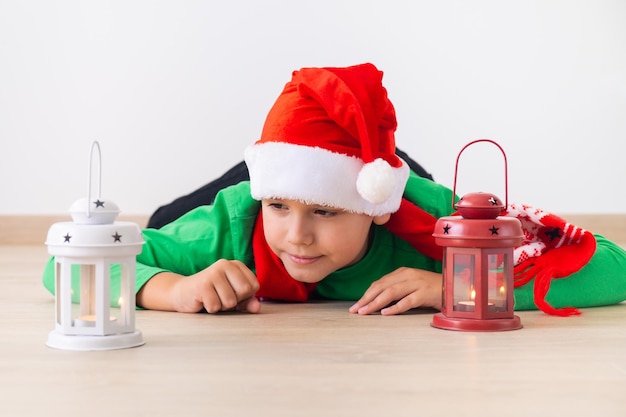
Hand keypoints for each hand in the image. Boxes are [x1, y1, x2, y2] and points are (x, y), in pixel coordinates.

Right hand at [137, 259, 260, 313]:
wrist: (183, 294)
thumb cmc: (212, 295)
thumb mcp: (233, 297)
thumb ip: (247, 302)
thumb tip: (257, 307)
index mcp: (236, 265)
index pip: (254, 285)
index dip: (244, 296)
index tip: (231, 293)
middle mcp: (225, 264)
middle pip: (244, 291)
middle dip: (234, 301)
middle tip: (221, 297)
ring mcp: (213, 273)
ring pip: (230, 301)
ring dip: (221, 306)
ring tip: (212, 298)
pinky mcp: (202, 284)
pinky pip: (216, 306)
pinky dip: (210, 309)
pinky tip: (203, 301)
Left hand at [349, 267, 441, 315]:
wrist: (455, 288)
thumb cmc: (432, 290)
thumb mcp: (411, 286)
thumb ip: (397, 290)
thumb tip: (377, 302)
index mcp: (402, 272)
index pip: (379, 283)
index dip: (366, 294)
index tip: (356, 305)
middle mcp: (408, 275)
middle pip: (382, 287)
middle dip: (366, 299)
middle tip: (355, 310)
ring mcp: (416, 283)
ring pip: (390, 293)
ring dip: (375, 303)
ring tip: (365, 312)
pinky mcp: (425, 293)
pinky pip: (407, 301)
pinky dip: (395, 308)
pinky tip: (385, 313)